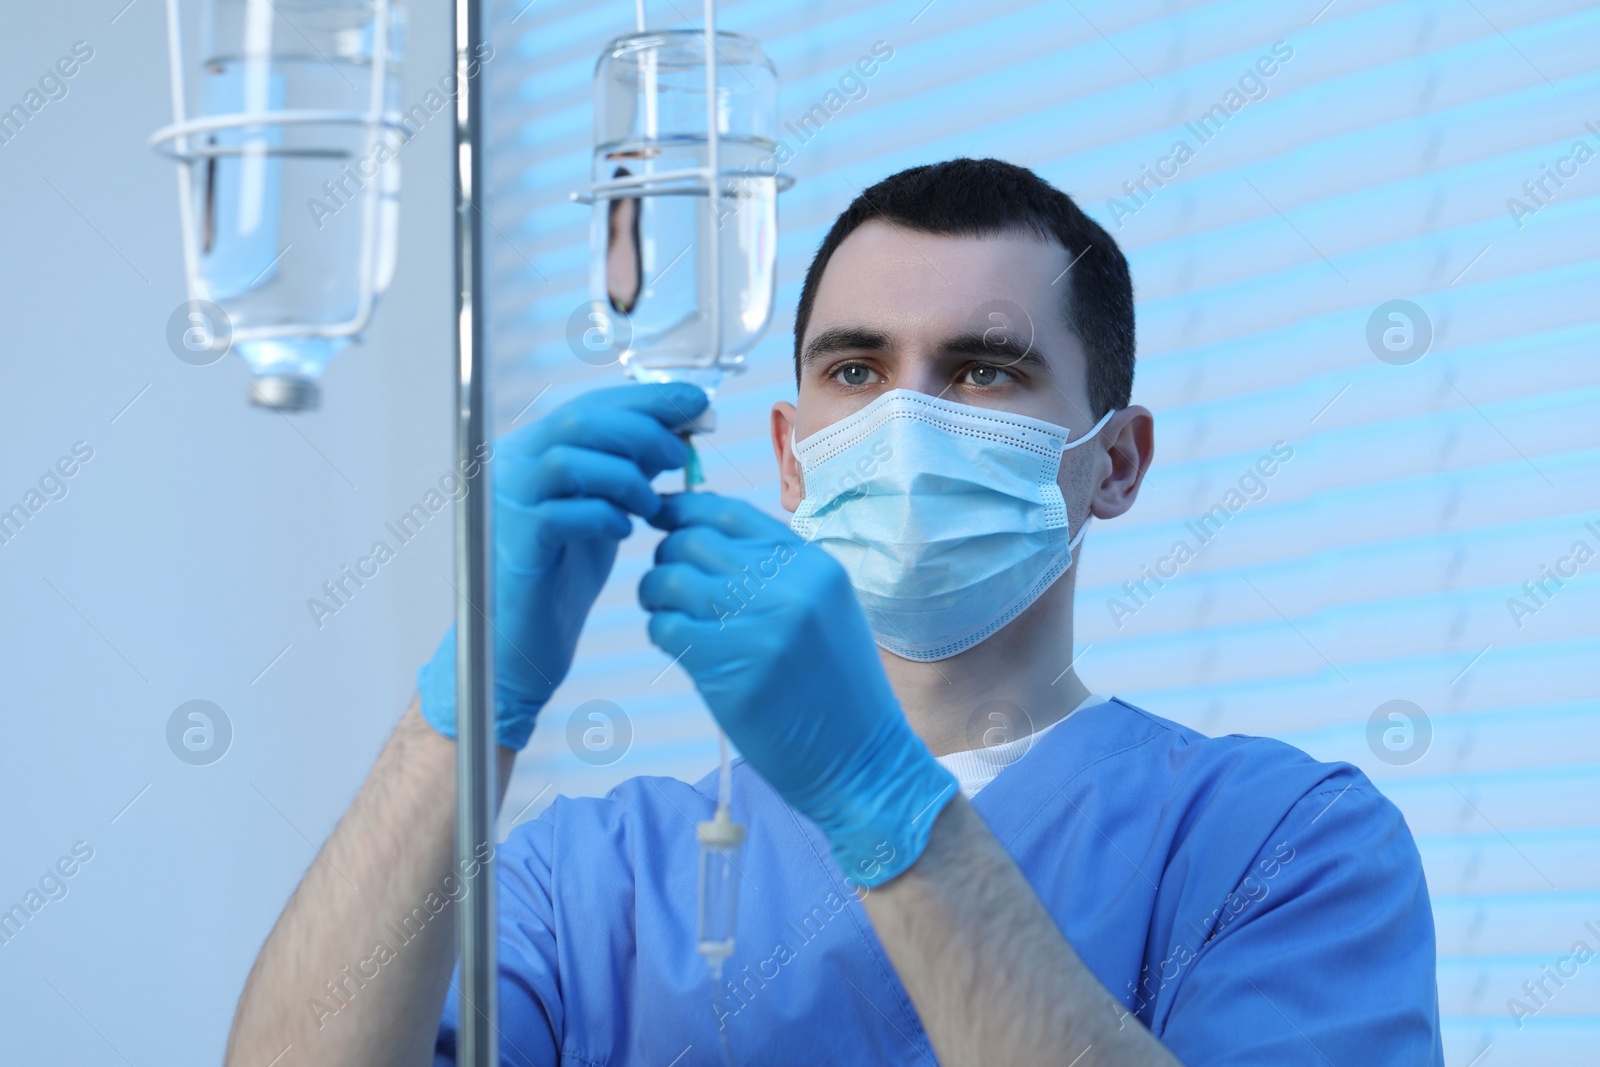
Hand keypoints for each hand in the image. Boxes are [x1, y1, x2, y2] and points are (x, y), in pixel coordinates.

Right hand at [418, 382, 707, 749]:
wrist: (522, 643)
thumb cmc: (563, 575)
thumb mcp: (605, 508)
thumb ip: (631, 468)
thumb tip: (678, 431)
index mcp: (536, 449)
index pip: (593, 403)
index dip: (647, 399)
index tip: (695, 401)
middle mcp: (514, 465)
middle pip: (579, 419)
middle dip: (642, 431)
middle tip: (680, 457)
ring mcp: (508, 503)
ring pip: (568, 460)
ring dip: (624, 477)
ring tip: (651, 505)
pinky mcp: (515, 544)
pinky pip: (560, 514)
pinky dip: (603, 517)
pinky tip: (624, 532)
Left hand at [638, 491, 956, 885]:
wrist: (862, 761)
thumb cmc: (836, 688)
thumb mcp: (824, 609)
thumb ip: (776, 571)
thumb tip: (702, 537)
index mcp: (811, 564)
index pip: (728, 511)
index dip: (685, 511)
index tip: (667, 524)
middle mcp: (787, 584)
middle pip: (692, 540)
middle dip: (667, 557)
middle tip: (669, 585)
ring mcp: (758, 624)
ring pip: (670, 578)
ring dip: (655, 593)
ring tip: (667, 613)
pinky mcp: (730, 667)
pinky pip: (665, 626)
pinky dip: (660, 631)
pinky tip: (677, 647)